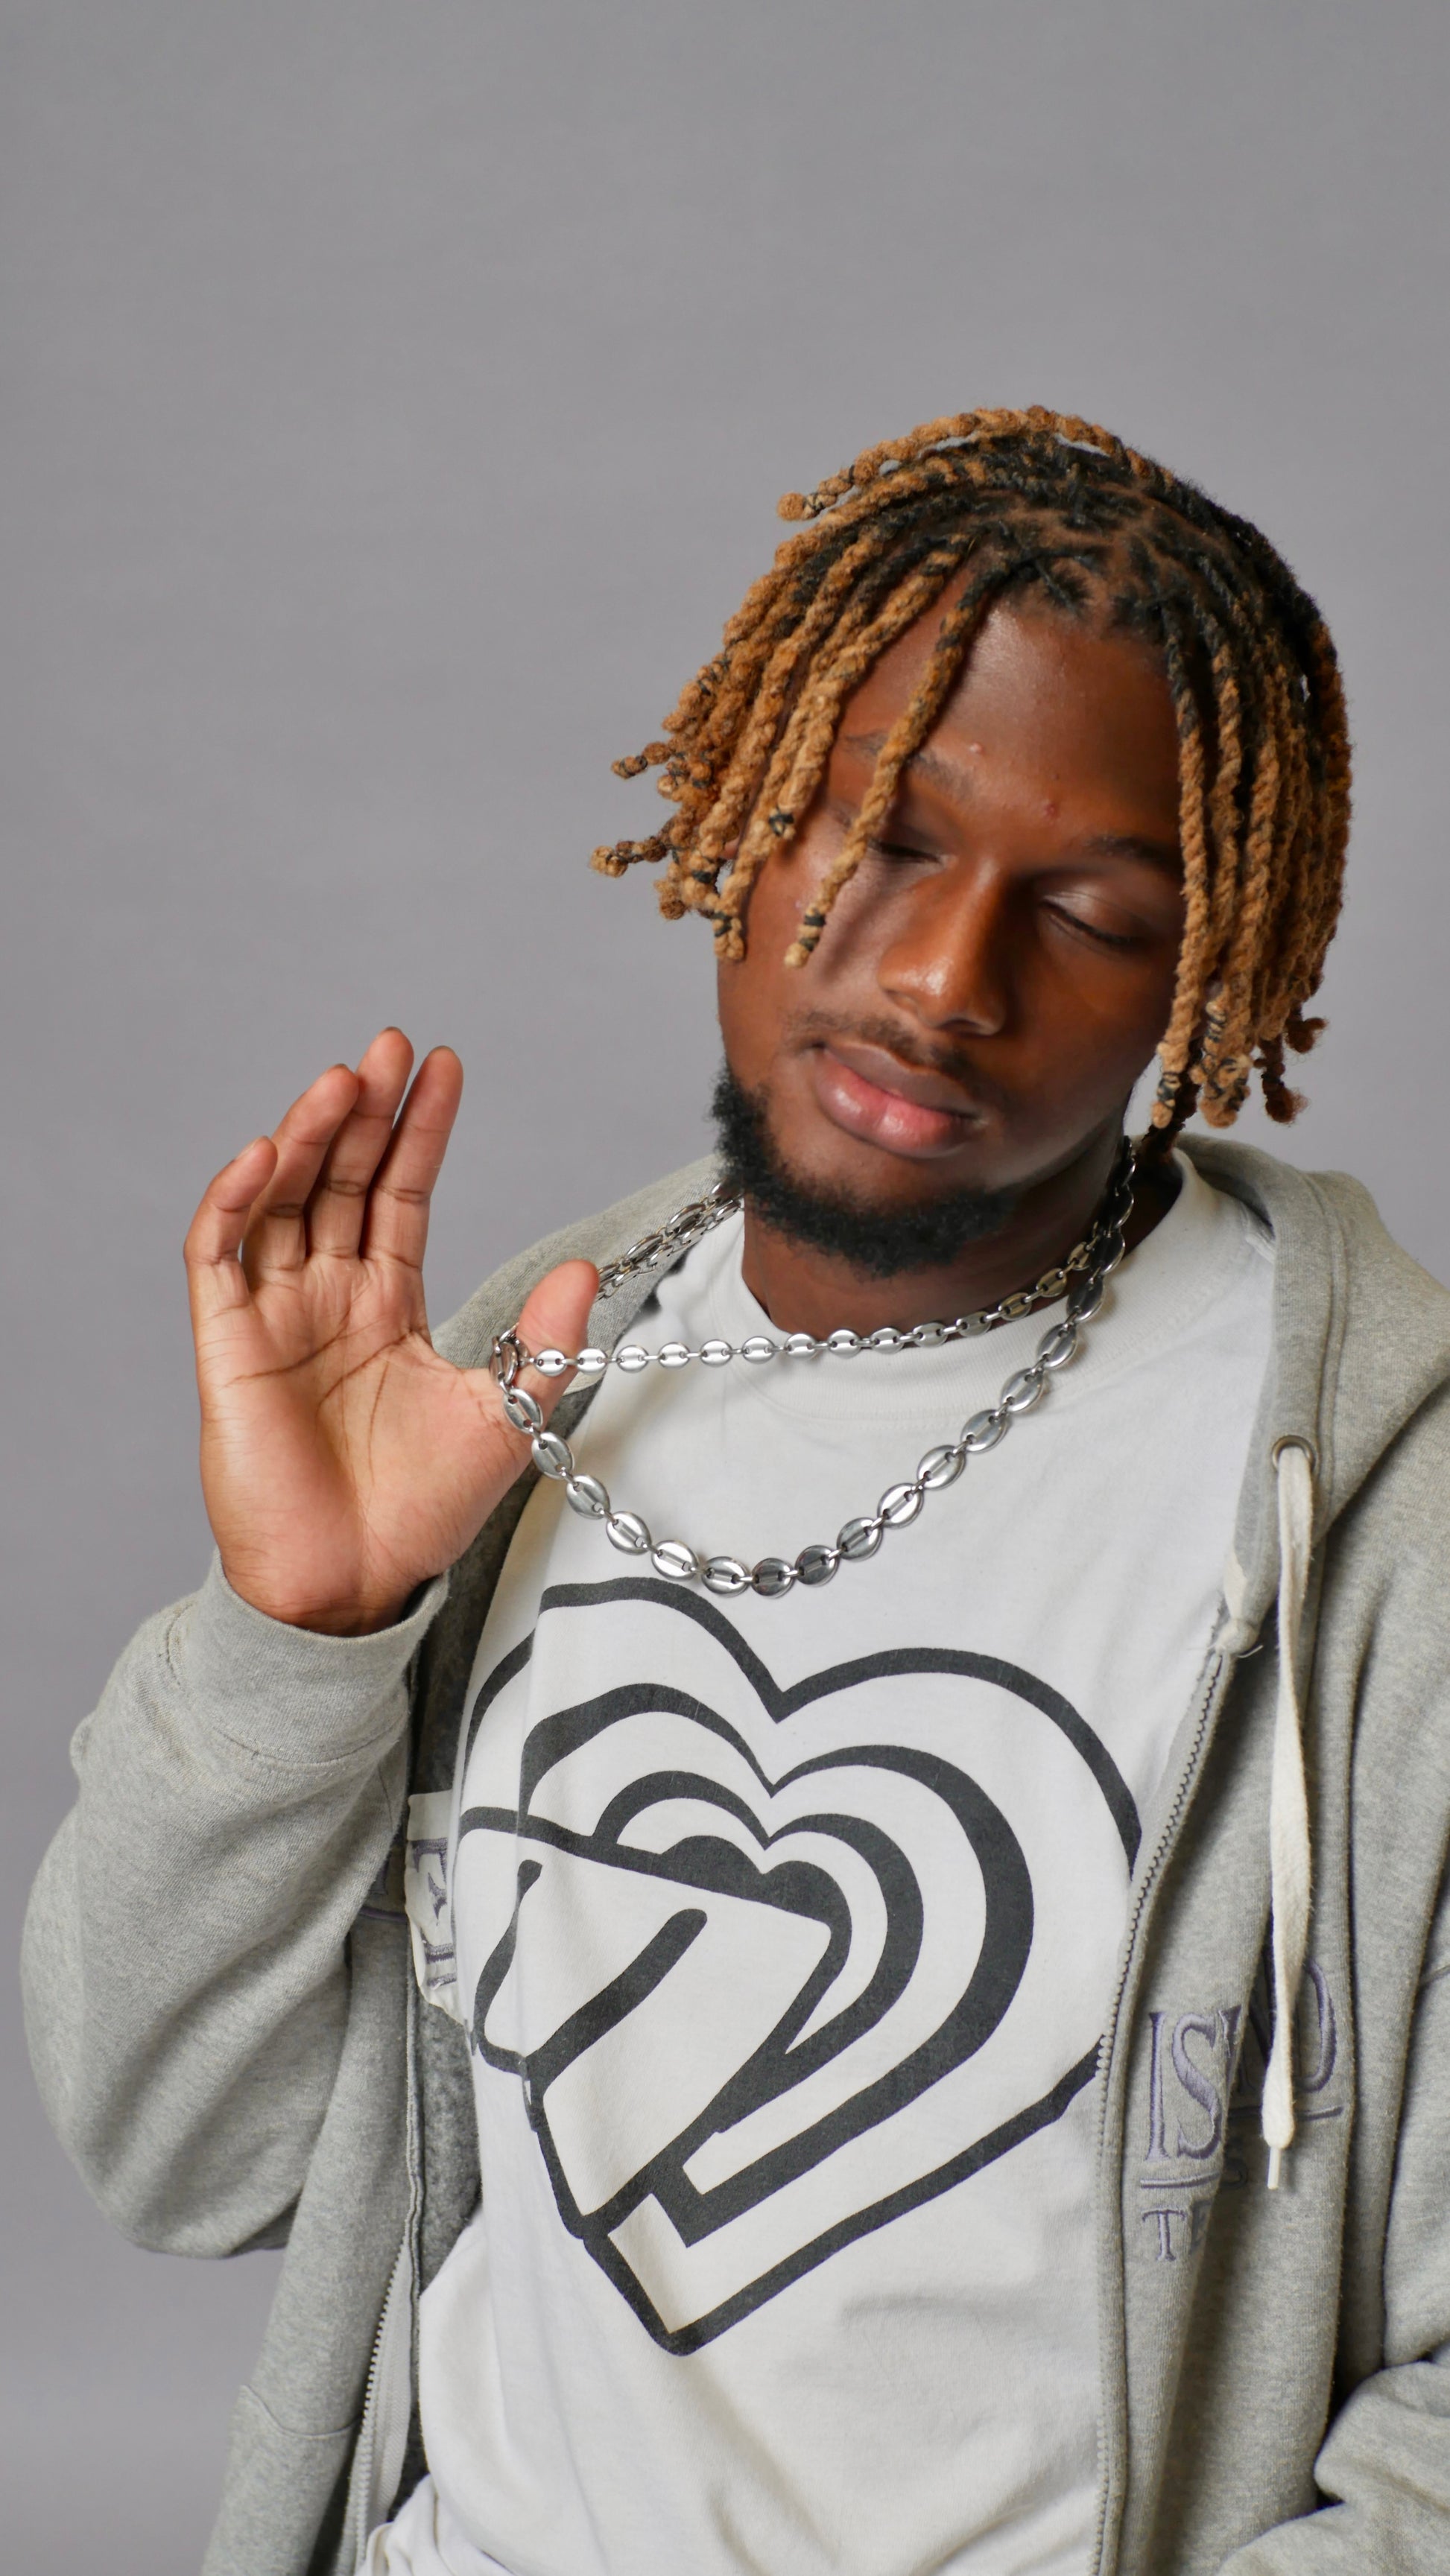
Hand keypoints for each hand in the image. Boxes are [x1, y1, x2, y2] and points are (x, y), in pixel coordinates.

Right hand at [183, 1029, 596, 1633]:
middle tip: (391, 1044)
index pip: (401, 1191)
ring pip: (279, 1200)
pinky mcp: (225, 1345)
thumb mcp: (505, 1413)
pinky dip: (234, 1199)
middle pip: (338, 1178)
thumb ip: (543, 1340)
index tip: (446, 1065)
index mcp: (388, 1303)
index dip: (420, 1129)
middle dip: (364, 1110)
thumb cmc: (423, 1511)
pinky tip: (267, 1153)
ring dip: (306, 1136)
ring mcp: (273, 1315)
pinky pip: (218, 1255)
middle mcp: (327, 1295)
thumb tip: (589, 1267)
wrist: (356, 1585)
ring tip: (343, 1081)